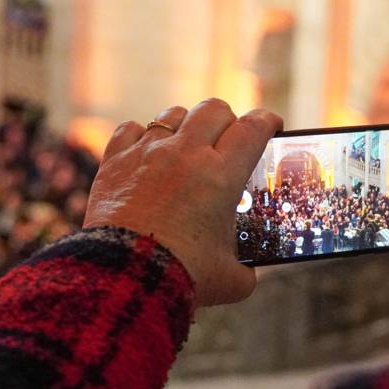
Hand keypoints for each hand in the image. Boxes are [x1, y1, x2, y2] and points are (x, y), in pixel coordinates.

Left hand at [84, 99, 282, 306]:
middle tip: (229, 140)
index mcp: (222, 175)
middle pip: (215, 109)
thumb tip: (247, 272)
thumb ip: (246, 270)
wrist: (125, 279)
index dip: (268, 121)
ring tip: (188, 146)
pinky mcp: (116, 162)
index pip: (253, 128)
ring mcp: (148, 154)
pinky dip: (143, 137)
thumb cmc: (182, 277)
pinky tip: (147, 153)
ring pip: (174, 114)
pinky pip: (131, 129)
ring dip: (187, 125)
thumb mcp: (230, 279)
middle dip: (228, 120)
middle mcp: (186, 154)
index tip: (272, 126)